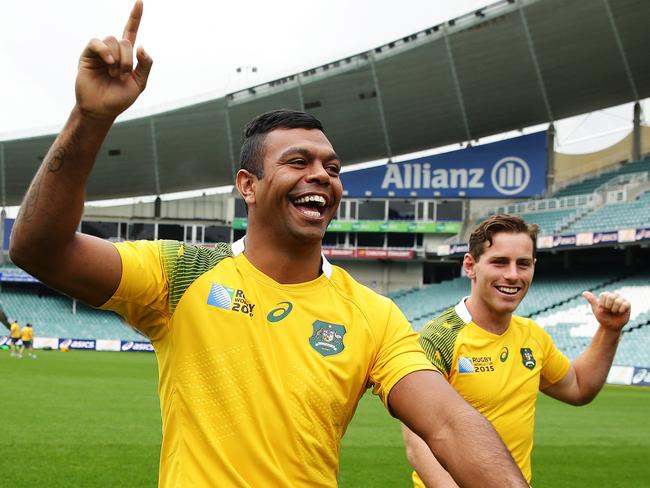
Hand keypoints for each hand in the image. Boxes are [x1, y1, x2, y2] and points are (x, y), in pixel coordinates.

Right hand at [75, 0, 152, 119]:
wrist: (101, 109)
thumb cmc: (119, 98)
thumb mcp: (139, 83)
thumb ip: (145, 65)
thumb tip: (141, 46)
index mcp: (127, 56)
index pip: (131, 32)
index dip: (135, 17)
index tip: (140, 1)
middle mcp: (113, 51)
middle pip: (124, 41)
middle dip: (128, 59)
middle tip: (122, 75)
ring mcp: (100, 52)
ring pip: (113, 41)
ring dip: (117, 59)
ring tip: (114, 74)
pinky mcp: (88, 54)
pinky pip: (97, 42)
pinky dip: (105, 51)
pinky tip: (108, 63)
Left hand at [582, 291, 630, 332]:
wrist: (610, 326)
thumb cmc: (602, 317)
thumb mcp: (596, 309)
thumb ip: (591, 300)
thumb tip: (584, 293)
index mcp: (606, 295)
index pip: (604, 295)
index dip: (602, 304)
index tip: (602, 309)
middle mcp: (614, 295)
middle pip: (611, 297)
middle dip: (608, 307)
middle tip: (609, 311)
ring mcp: (621, 299)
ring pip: (618, 301)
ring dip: (614, 309)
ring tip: (614, 312)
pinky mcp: (627, 304)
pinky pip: (625, 304)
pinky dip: (621, 310)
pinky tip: (620, 312)